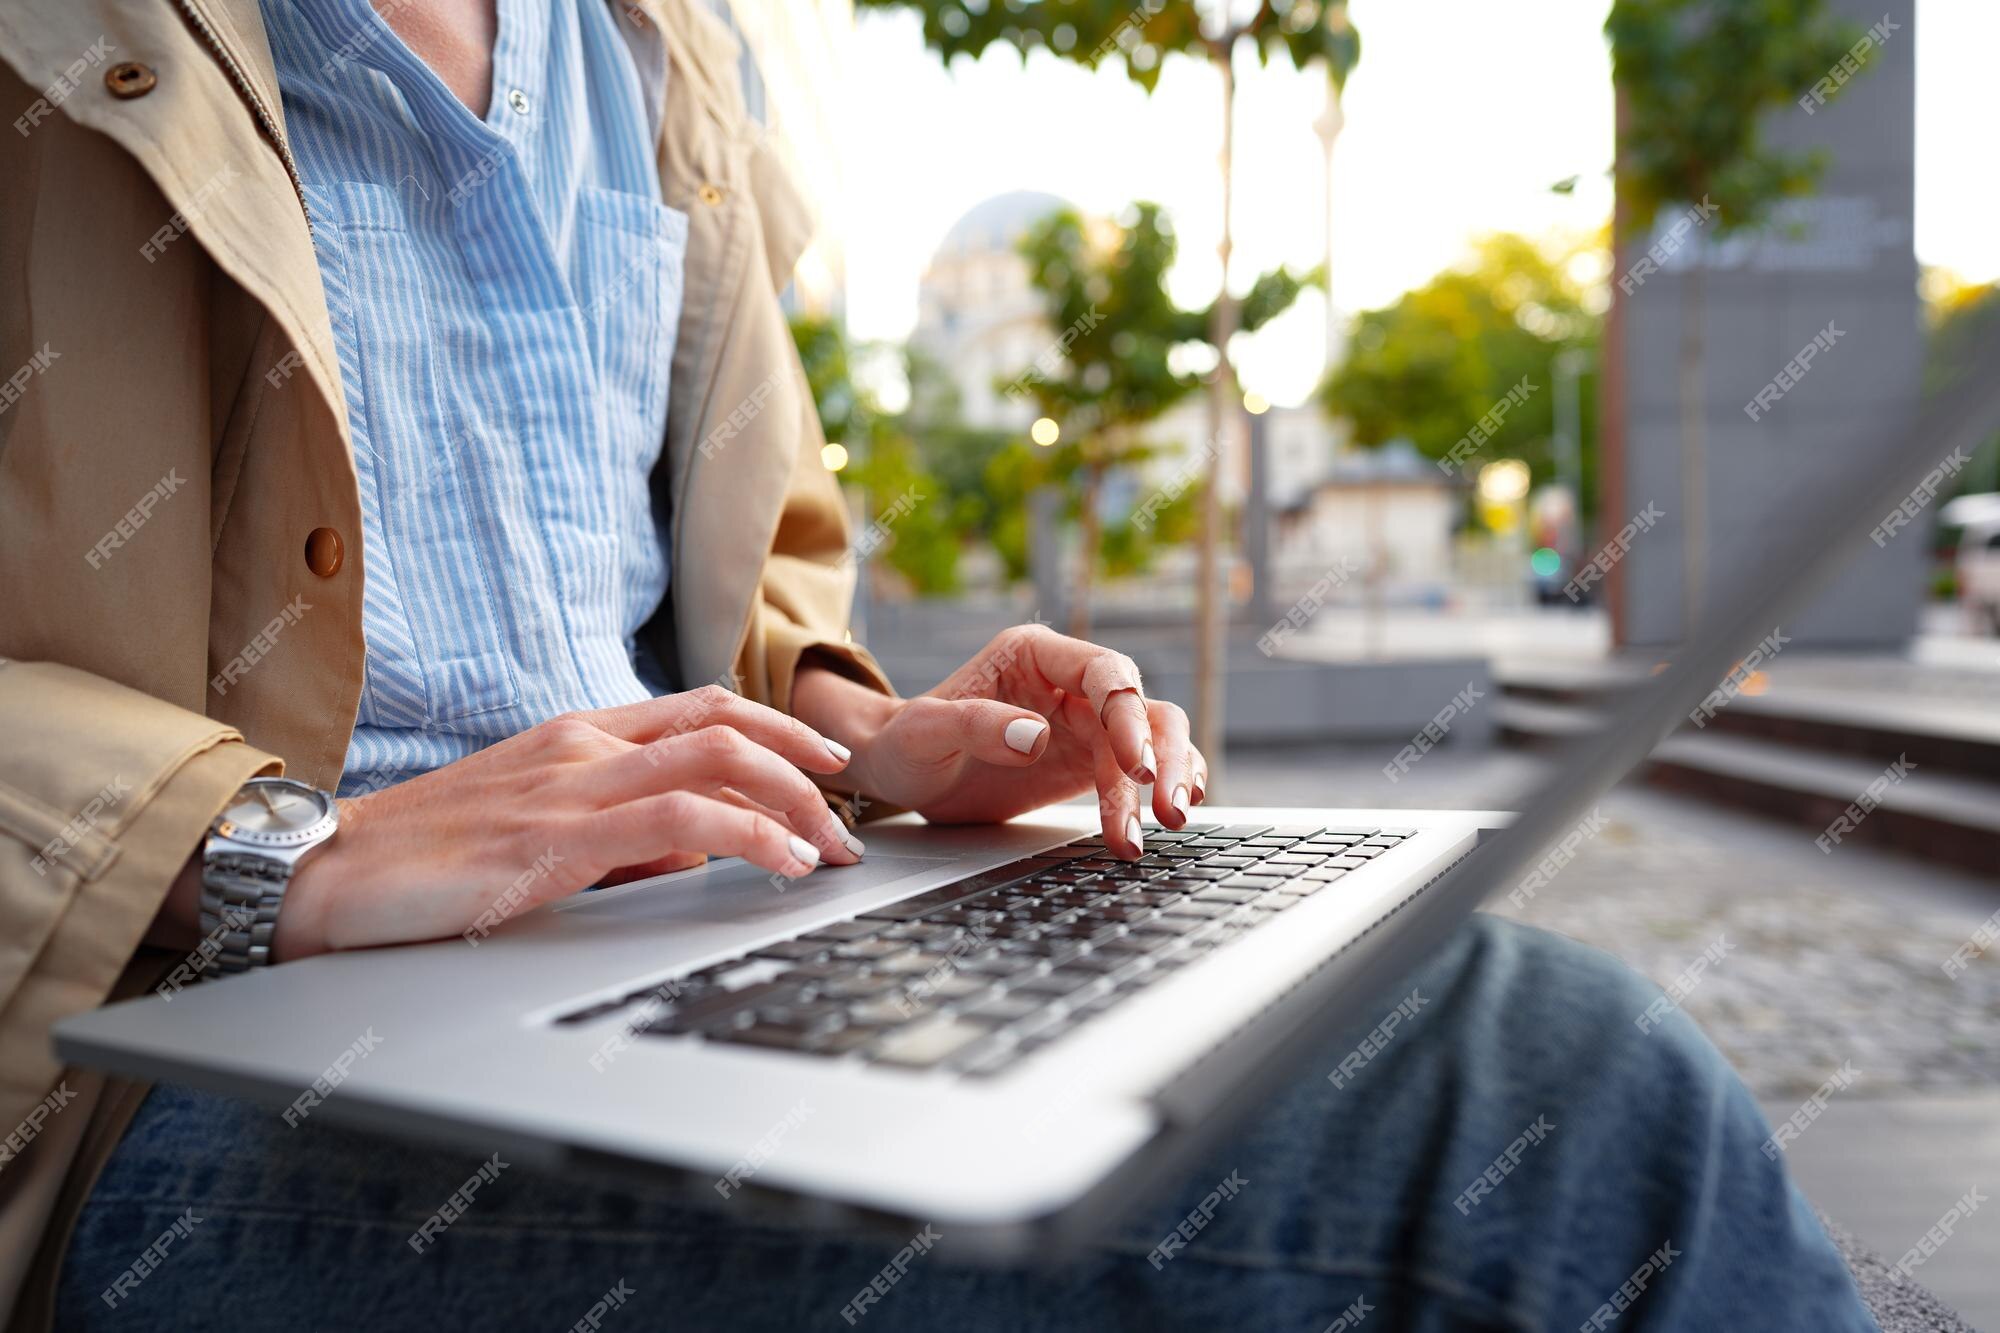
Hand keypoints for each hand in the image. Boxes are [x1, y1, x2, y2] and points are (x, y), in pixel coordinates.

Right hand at [269, 687, 862, 957]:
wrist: (322, 874)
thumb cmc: (426, 860)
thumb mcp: (540, 838)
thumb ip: (619, 838)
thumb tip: (693, 857)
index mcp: (579, 735)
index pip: (704, 710)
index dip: (779, 729)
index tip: (828, 767)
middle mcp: (584, 744)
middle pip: (728, 725)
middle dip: (806, 768)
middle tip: (849, 820)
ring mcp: (571, 783)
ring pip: (719, 760)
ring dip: (795, 804)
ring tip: (831, 849)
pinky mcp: (557, 835)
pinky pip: (681, 820)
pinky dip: (750, 836)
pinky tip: (783, 864)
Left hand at [796, 625, 1206, 859]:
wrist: (901, 772)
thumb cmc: (906, 741)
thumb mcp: (925, 732)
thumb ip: (974, 724)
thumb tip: (1035, 735)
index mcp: (1034, 655)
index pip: (1102, 672)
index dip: (1127, 715)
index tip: (1135, 765)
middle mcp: (1067, 683)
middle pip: (1140, 707)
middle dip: (1162, 755)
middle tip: (1167, 807)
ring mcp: (1082, 723)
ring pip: (1150, 740)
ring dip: (1166, 780)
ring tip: (1165, 825)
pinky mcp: (1086, 762)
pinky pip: (1137, 771)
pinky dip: (1154, 794)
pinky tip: (1161, 820)